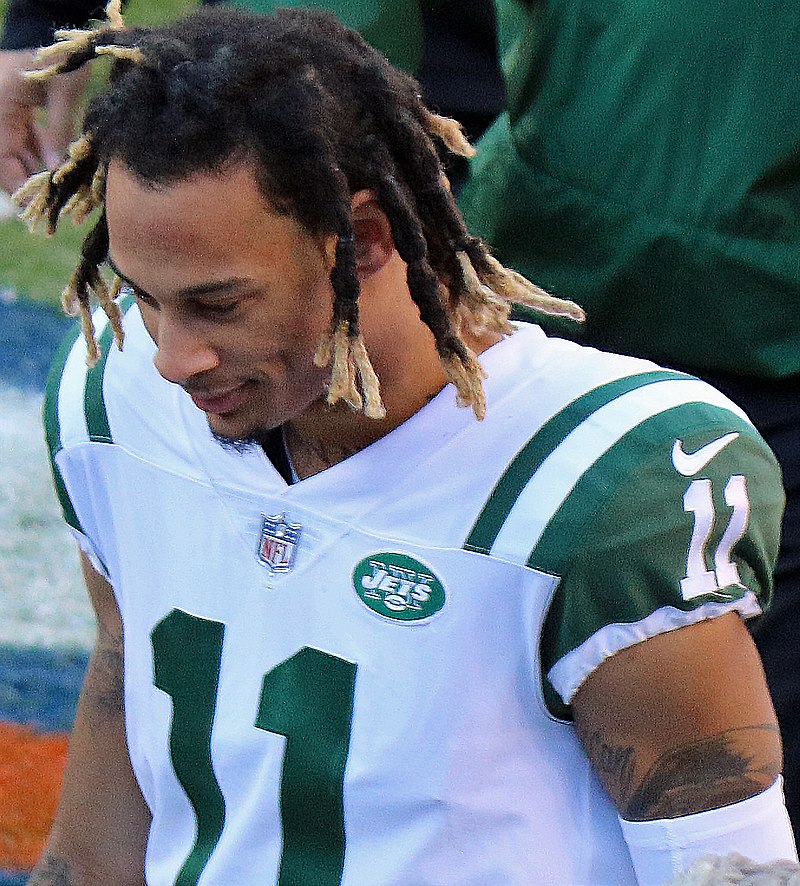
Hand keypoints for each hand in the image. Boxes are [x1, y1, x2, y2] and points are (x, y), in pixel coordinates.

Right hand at [0, 49, 89, 194]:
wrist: (47, 27)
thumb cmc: (59, 58)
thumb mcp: (64, 93)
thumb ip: (58, 130)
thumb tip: (55, 168)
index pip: (1, 161)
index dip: (19, 186)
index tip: (40, 206)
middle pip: (5, 162)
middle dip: (28, 181)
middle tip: (54, 202)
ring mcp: (2, 113)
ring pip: (13, 153)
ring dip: (34, 169)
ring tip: (60, 186)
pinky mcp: (13, 110)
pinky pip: (20, 140)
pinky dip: (36, 153)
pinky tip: (55, 164)